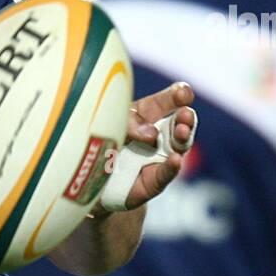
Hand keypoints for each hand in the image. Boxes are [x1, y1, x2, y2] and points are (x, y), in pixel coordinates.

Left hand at [91, 81, 196, 214]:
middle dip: (185, 116)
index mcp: (149, 113)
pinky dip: (171, 166)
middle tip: (185, 114)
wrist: (90, 182)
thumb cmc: (102, 144)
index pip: (168, 100)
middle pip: (179, 121)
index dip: (178, 95)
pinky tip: (175, 159)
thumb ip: (130, 124)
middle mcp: (161, 133)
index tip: (183, 93)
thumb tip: (152, 135)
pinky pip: (166, 173)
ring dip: (183, 137)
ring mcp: (161, 156)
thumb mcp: (110, 125)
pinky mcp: (156, 180)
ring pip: (179, 146)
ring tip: (182, 132)